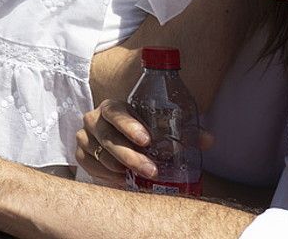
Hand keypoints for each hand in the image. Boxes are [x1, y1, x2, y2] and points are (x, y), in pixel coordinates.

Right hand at [75, 99, 213, 185]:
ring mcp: (84, 137)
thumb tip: (207, 140)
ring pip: (99, 155)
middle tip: (151, 170)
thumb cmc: (142, 130)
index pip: (116, 113)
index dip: (129, 126)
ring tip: (139, 178)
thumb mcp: (161, 127)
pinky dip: (107, 175)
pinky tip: (123, 180)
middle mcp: (94, 119)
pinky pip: (91, 166)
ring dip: (120, 168)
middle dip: (130, 156)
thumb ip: (184, 132)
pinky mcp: (80, 154)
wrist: (118, 136)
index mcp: (112, 108)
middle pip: (107, 138)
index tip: (147, 140)